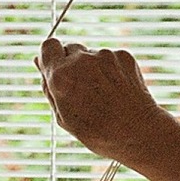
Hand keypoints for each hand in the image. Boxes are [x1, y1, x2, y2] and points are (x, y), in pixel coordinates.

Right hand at [36, 38, 160, 163]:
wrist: (139, 133)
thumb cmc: (99, 132)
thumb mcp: (64, 117)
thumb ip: (49, 87)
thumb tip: (40, 63)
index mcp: (61, 76)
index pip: (48, 46)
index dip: (52, 57)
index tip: (57, 68)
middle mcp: (81, 60)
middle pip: (70, 48)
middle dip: (73, 64)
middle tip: (84, 89)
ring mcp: (104, 55)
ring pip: (92, 54)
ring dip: (94, 67)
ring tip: (105, 94)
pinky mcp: (124, 56)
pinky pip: (111, 57)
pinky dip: (112, 69)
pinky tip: (118, 90)